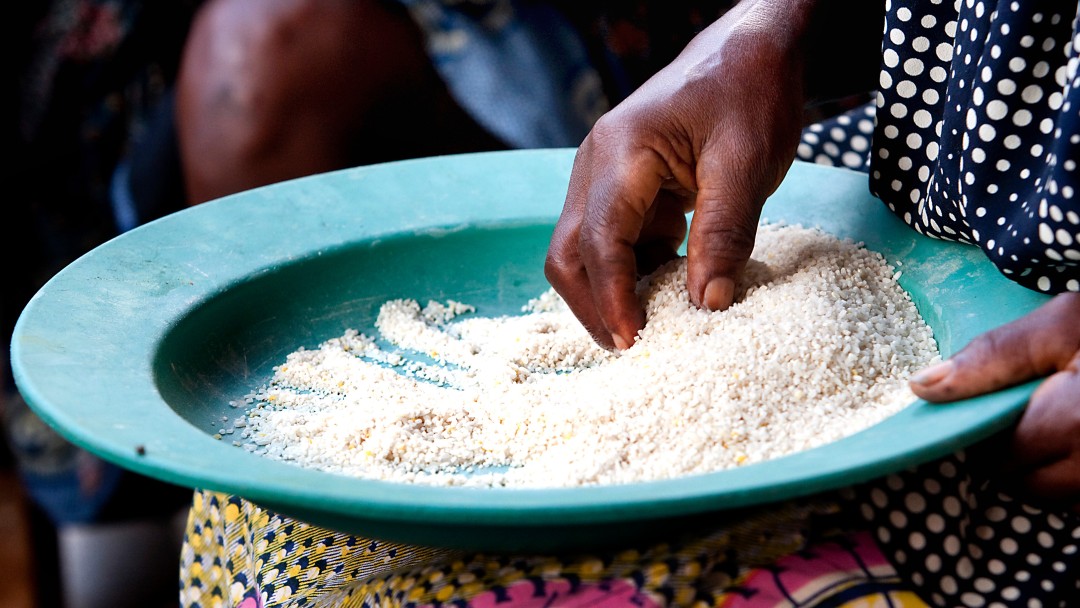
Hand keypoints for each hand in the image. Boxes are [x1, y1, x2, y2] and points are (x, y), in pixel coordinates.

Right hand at [544, 0, 812, 349]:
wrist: (752, 49)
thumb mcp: (746, 162)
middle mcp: (597, 165)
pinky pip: (614, 241)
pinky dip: (633, 271)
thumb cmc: (748, 91)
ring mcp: (605, 177)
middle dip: (593, 303)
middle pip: (568, 251)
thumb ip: (725, 233)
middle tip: (633, 344)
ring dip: (612, 290)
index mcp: (620, 152)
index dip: (611, 295)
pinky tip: (668, 289)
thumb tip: (709, 303)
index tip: (634, 339)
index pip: (597, 239)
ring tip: (654, 324)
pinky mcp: (625, 188)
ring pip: (584, 250)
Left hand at [910, 292, 1079, 511]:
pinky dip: (1075, 480)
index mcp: (1075, 422)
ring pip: (1066, 499)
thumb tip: (922, 387)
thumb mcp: (1060, 325)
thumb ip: (992, 358)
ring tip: (1043, 433)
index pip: (1001, 458)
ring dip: (1047, 476)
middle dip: (1011, 463)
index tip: (981, 418)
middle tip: (1007, 427)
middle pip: (1032, 487)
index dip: (982, 440)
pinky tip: (1071, 445)